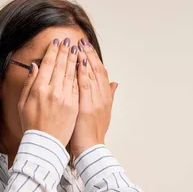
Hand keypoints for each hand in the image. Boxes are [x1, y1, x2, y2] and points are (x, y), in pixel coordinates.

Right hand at [18, 38, 79, 146]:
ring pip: (72, 74)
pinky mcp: (75, 105)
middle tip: (69, 40)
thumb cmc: (31, 125)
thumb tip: (35, 66)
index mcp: (39, 89)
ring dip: (74, 59)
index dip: (53, 51)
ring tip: (77, 49)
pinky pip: (78, 86)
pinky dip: (80, 74)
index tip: (56, 41)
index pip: (48, 64)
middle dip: (65, 51)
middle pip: (61, 66)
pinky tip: (82, 66)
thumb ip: (29, 83)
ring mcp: (65, 98)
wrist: (44, 144)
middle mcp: (53, 91)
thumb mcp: (23, 103)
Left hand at [69, 38, 118, 158]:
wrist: (91, 149)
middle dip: (90, 55)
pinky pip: (85, 86)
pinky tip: (77, 62)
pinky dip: (82, 72)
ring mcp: (96, 102)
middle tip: (83, 41)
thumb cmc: (91, 133)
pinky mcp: (88, 107)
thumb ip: (109, 96)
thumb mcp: (103, 113)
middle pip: (97, 71)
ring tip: (79, 46)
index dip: (94, 59)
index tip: (87, 47)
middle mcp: (102, 97)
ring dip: (85, 59)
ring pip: (92, 75)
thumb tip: (115, 83)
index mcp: (105, 98)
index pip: (101, 73)